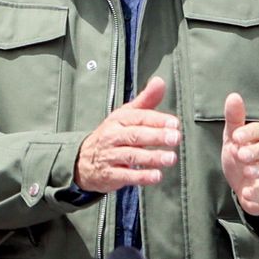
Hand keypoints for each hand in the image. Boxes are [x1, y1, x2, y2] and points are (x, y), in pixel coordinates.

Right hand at [75, 77, 180, 192]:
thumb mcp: (126, 115)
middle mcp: (113, 136)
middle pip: (135, 135)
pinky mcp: (109, 174)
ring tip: (170, 158)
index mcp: (118, 120)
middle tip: (175, 138)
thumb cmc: (112, 135)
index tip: (174, 123)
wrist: (83, 160)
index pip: (138, 117)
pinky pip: (125, 175)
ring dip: (152, 157)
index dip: (156, 120)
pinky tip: (156, 176)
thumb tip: (160, 81)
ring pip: (131, 155)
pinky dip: (141, 176)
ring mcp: (110, 155)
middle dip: (156, 136)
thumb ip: (146, 101)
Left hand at [221, 93, 258, 215]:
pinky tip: (246, 192)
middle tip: (240, 154)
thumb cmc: (241, 160)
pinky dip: (257, 193)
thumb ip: (234, 120)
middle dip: (256, 151)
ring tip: (246, 171)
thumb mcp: (233, 139)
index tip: (235, 137)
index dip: (249, 133)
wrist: (246, 190)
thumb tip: (234, 95)